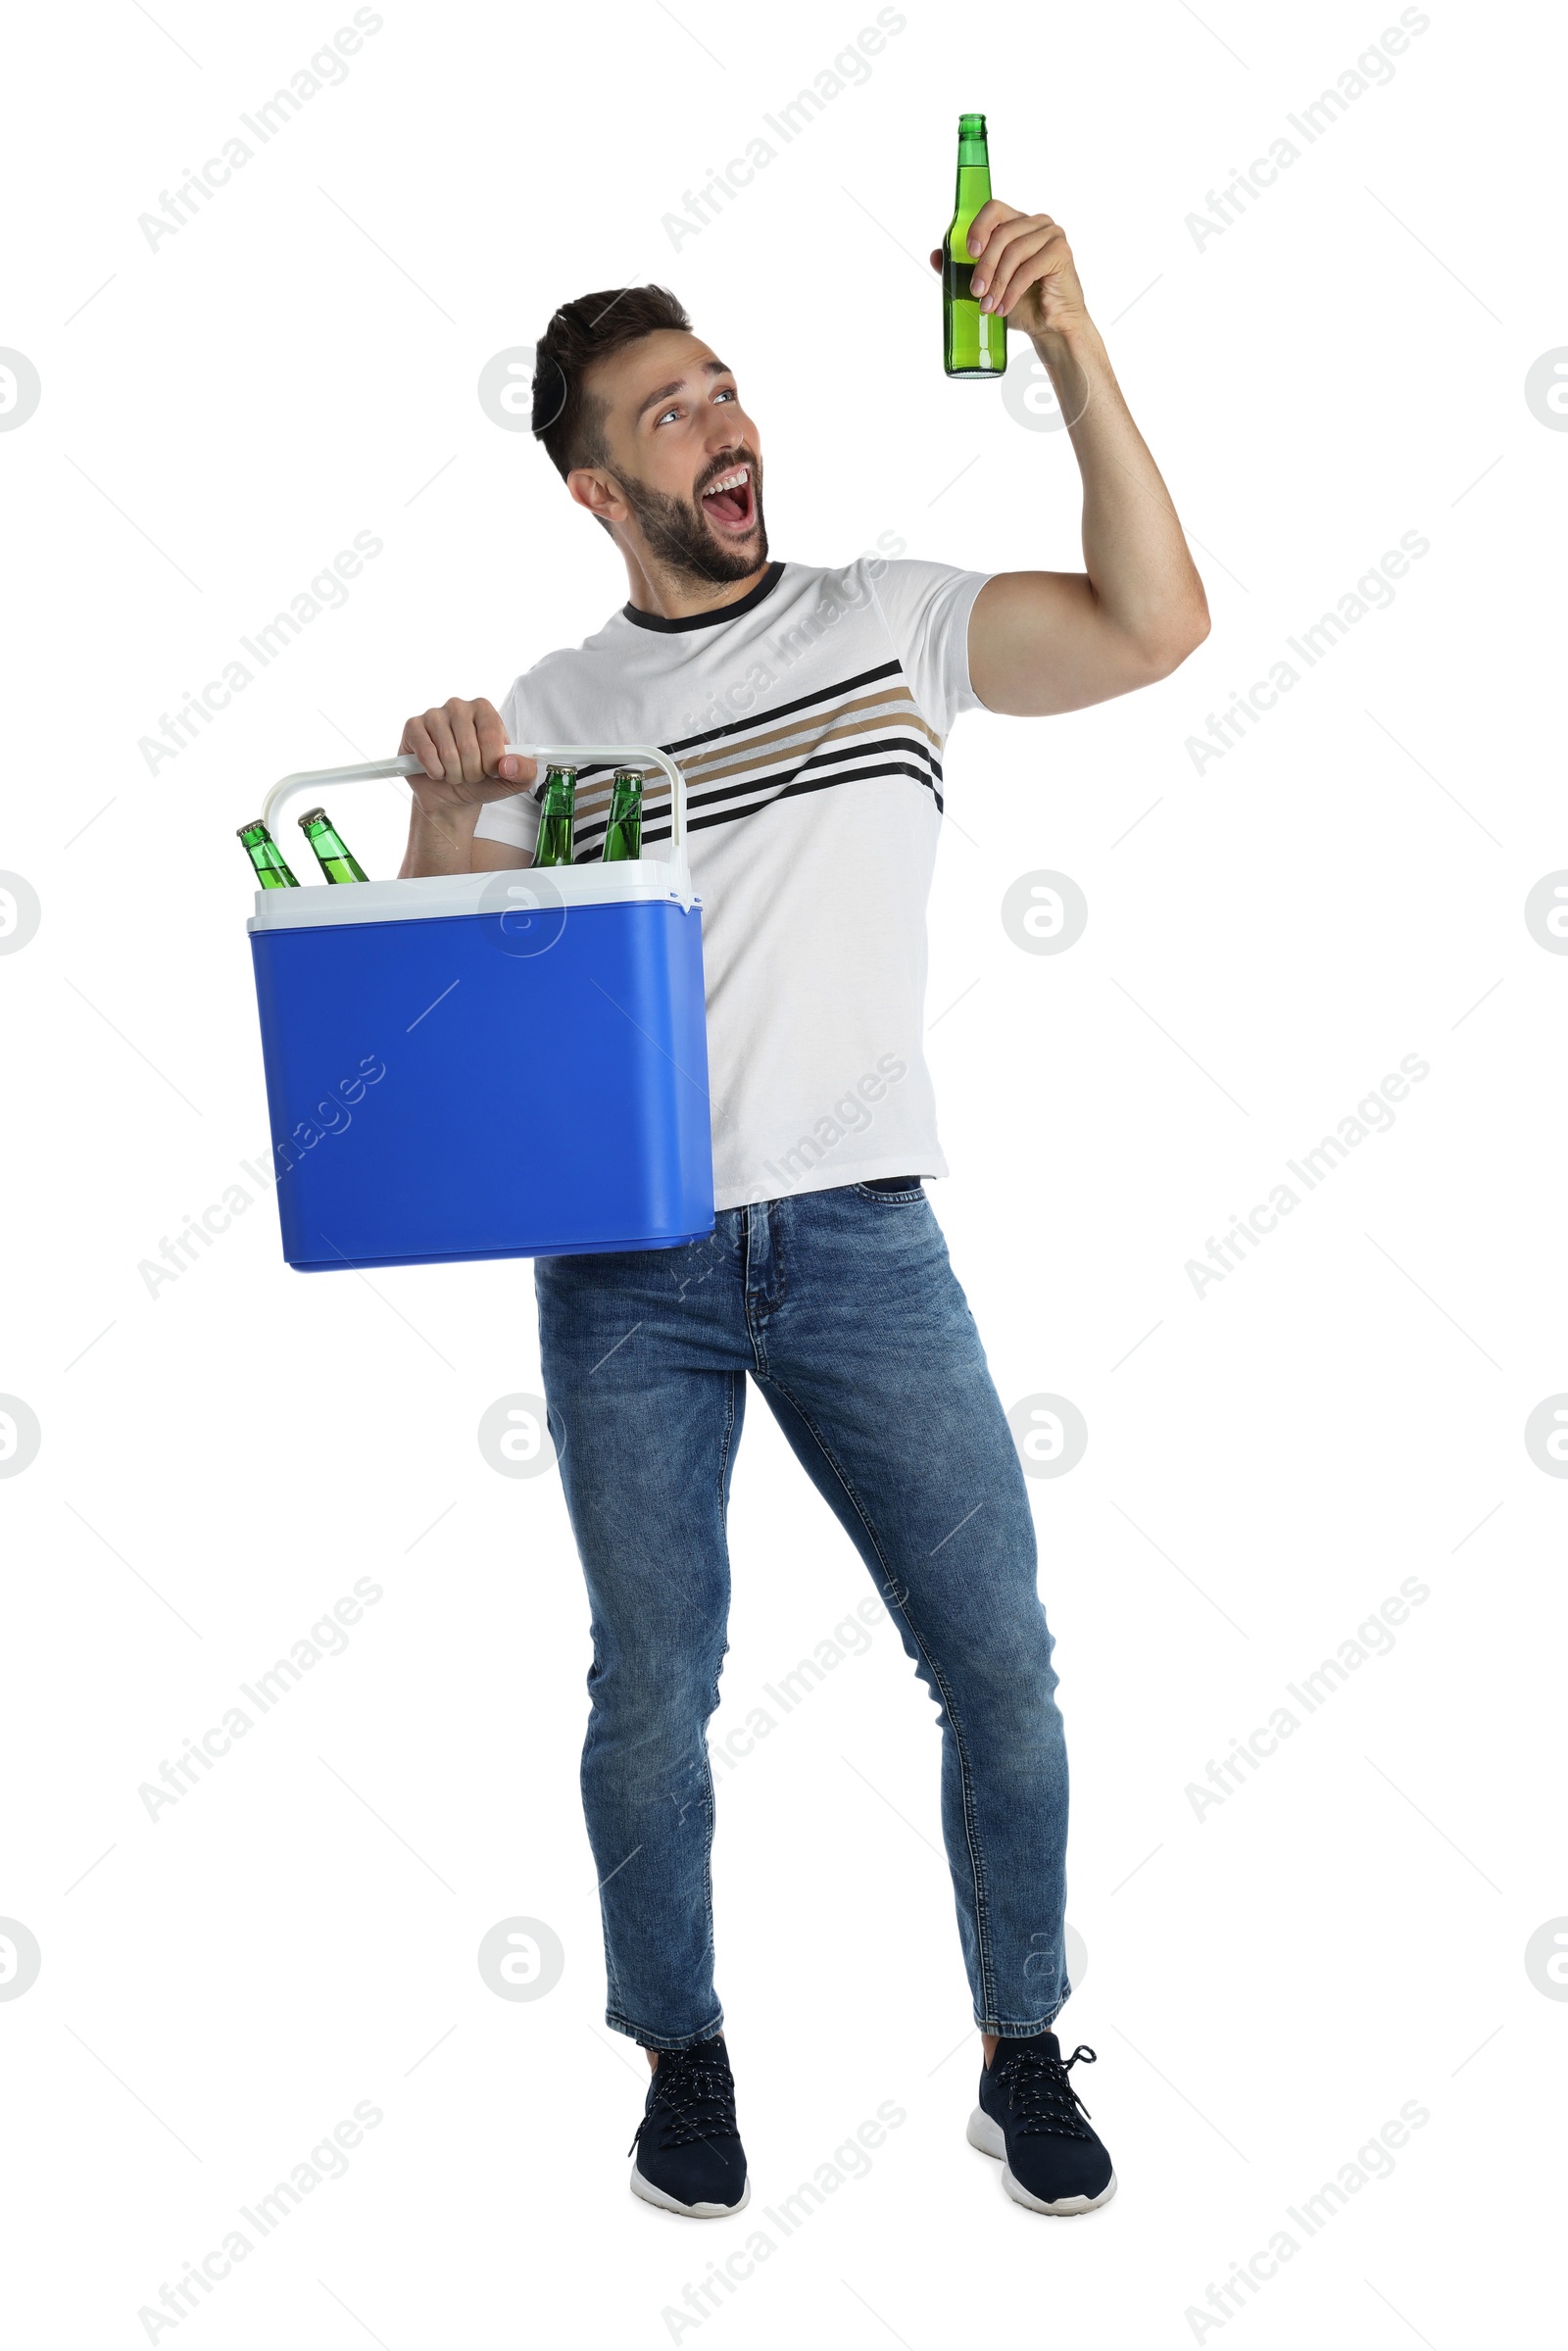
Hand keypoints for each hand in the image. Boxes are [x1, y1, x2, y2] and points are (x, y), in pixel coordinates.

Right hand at [399, 697, 536, 817]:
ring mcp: (433, 714)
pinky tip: (436, 771)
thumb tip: (508, 765)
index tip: (491, 772)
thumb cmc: (483, 781)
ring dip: (454, 774)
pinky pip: (427, 754)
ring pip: (448, 753)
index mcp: (484, 709)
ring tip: (454, 773)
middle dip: (472, 772)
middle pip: (469, 746)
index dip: (492, 763)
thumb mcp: (512, 780)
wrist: (453, 795)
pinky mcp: (413, 727)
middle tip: (470, 775)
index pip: (491, 736)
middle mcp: (458, 706)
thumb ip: (524, 771)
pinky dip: (435, 771)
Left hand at [929, 202, 1087, 347]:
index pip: (994, 209)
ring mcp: (1051, 234)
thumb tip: (935, 256)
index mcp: (1017, 223)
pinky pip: (1029, 268)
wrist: (1051, 326)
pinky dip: (1013, 291)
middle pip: (1002, 234)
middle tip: (976, 293)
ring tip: (989, 307)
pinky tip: (1004, 308)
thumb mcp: (987, 286)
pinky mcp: (1061, 252)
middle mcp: (1036, 223)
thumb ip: (964, 268)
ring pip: (1014, 252)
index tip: (970, 253)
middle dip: (984, 266)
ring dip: (997, 283)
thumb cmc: (1022, 305)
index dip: (979, 227)